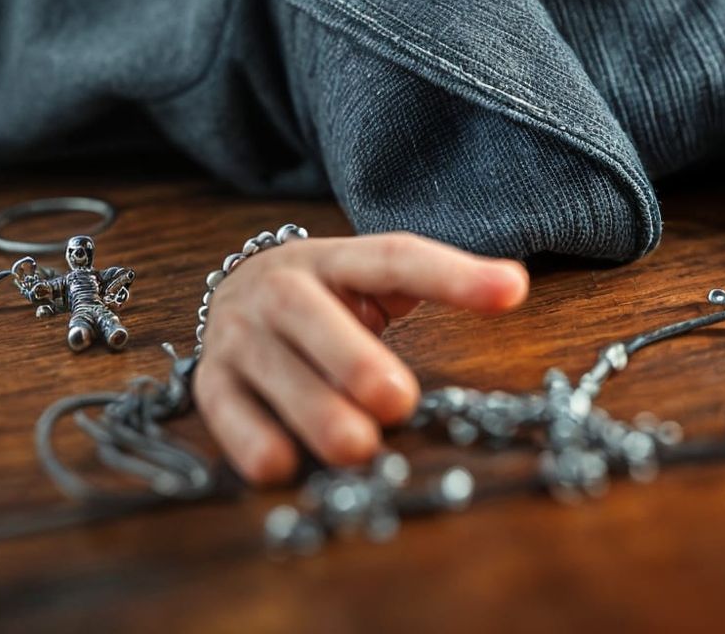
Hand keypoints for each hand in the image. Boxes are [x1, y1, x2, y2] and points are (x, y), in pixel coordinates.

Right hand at [192, 230, 527, 483]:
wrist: (237, 290)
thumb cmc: (328, 298)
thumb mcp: (375, 281)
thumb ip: (436, 284)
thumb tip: (512, 288)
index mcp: (336, 258)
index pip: (397, 257)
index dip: (454, 274)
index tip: (513, 290)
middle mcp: (281, 288)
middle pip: (313, 316)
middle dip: (354, 360)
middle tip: (398, 402)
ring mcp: (241, 333)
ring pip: (271, 367)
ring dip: (312, 409)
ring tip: (356, 447)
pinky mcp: (211, 378)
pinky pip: (224, 409)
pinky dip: (248, 438)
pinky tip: (279, 465)